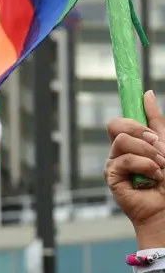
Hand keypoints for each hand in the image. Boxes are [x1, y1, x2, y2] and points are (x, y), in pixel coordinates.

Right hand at [105, 91, 164, 247]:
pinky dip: (144, 165)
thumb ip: (155, 120)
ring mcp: (114, 165)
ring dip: (147, 151)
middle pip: (116, 125)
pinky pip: (124, 160)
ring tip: (160, 166)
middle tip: (158, 145)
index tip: (142, 95)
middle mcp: (119, 152)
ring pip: (122, 141)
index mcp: (132, 142)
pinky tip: (152, 176)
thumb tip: (147, 94)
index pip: (123, 120)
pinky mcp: (111, 178)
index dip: (129, 112)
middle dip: (141, 131)